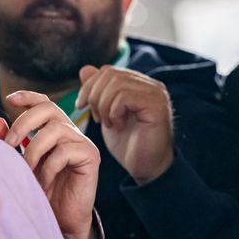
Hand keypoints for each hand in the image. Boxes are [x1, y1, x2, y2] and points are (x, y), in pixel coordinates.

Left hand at [0, 92, 98, 238]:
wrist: (62, 224)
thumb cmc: (43, 194)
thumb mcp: (21, 166)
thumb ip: (10, 144)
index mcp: (53, 130)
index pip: (44, 102)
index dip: (28, 96)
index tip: (9, 100)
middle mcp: (70, 132)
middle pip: (49, 108)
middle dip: (24, 123)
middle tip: (9, 144)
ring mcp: (82, 143)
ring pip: (55, 129)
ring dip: (34, 150)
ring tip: (27, 170)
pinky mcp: (90, 156)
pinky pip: (64, 151)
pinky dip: (48, 167)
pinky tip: (44, 183)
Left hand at [76, 65, 174, 185]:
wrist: (146, 169)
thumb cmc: (129, 145)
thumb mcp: (106, 114)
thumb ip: (98, 91)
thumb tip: (84, 69)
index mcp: (139, 84)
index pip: (107, 70)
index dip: (89, 86)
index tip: (81, 106)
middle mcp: (151, 84)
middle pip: (110, 74)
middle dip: (95, 96)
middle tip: (97, 118)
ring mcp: (156, 93)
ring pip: (116, 84)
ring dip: (104, 106)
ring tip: (108, 123)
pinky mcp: (157, 105)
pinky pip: (125, 97)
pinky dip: (114, 112)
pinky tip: (118, 126)